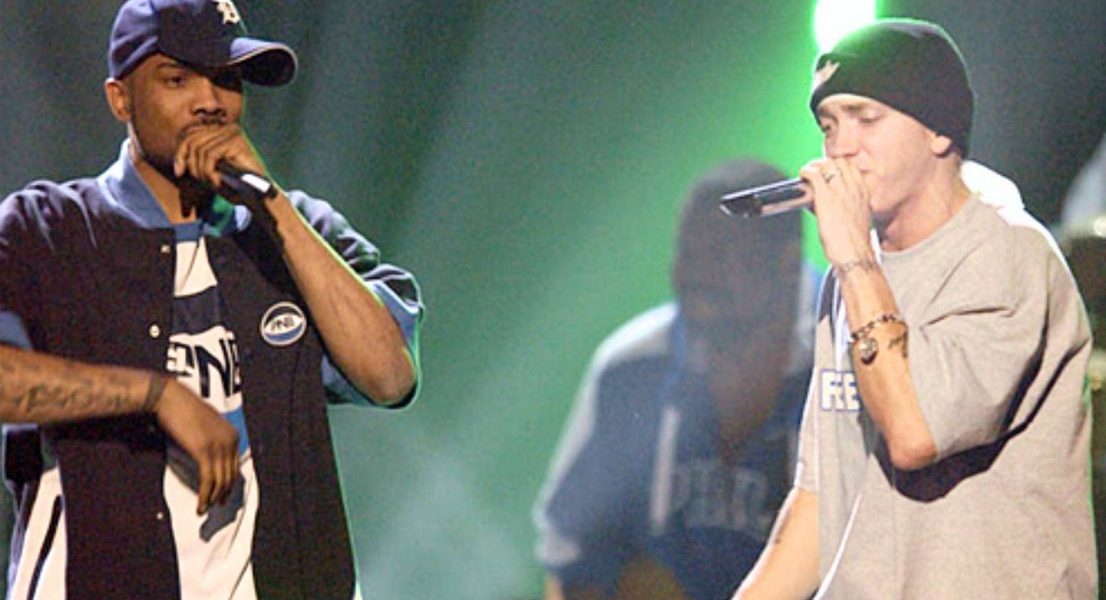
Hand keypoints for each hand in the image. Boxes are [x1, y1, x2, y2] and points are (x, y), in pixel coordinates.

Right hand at [152, 378, 238, 513]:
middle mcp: (230, 440)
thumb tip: (210, 458)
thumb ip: (212, 439)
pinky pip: (208, 481)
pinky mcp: (204, 451)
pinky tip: (200, 506)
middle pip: (230, 475)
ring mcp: (218, 446)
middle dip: (223, 493)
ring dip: (213, 499)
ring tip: (204, 510)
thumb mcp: (204, 424)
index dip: (229, 483)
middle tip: (215, 506)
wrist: (168, 398)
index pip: (235, 466)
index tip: (222, 495)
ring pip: (220, 481)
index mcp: (232, 434)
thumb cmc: (181, 409)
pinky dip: (205, 496)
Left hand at [173, 122, 267, 197]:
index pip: (190, 136)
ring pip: (200, 150)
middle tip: (201, 181)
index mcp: (219, 131)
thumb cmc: (236, 186)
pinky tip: (218, 183)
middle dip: (191, 165)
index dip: (180, 154)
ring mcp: (231, 132)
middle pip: (192, 141)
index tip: (178, 172)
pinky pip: (211, 156)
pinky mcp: (236, 141)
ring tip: (213, 184)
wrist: (260, 196)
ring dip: (202, 172)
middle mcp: (225, 127)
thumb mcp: (211, 171)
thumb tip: (178, 159)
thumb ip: (196, 161)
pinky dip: (210, 172)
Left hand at [798, 158, 872, 265]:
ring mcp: (840, 191)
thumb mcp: (857, 219)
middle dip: (825, 164)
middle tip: (815, 171)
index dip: (837, 166)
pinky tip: (802, 175)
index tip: (828, 171)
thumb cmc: (853, 244)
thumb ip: (848, 207)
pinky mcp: (826, 197)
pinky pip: (815, 174)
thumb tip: (827, 205)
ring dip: (815, 166)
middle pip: (839, 162)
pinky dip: (806, 171)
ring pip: (827, 165)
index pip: (851, 167)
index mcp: (863, 193)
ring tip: (807, 173)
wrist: (854, 254)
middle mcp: (854, 189)